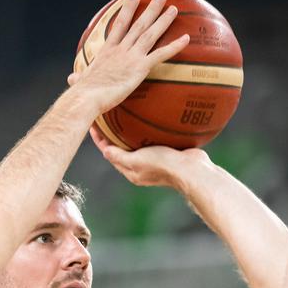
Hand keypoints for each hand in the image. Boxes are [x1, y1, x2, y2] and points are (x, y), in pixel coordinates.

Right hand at [67, 0, 189, 114]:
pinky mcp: (139, 68)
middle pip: (138, 23)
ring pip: (150, 33)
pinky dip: (174, 46)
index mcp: (107, 50)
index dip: (127, 9)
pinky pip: (161, 54)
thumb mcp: (80, 81)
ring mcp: (131, 56)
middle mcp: (120, 49)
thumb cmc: (83, 93)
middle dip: (150, 8)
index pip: (119, 25)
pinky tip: (186, 38)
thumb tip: (71, 79)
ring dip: (163, 20)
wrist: (88, 97)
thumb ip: (78, 78)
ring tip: (174, 8)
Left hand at [88, 123, 210, 188]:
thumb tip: (104, 150)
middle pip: (121, 148)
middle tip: (106, 117)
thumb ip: (120, 156)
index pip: (110, 154)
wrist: (193, 170)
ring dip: (129, 131)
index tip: (94, 124)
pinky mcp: (167, 152)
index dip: (100, 140)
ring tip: (123, 115)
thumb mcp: (138, 160)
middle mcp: (141, 167)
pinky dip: (147, 130)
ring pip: (137, 143)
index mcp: (132, 172)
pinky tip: (148, 118)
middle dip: (113, 134)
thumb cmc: (164, 165)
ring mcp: (154, 160)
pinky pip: (152, 139)